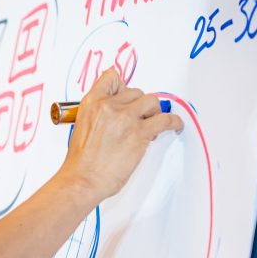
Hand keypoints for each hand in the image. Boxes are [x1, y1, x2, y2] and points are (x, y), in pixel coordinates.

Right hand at [59, 68, 183, 201]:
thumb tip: (119, 112)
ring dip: (154, 112)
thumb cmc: (82, 161)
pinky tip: (174, 126)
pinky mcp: (140, 133)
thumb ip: (99, 114)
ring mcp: (125, 118)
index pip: (112, 77)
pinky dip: (174, 122)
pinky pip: (166, 119)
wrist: (83, 179)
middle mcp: (109, 106)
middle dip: (140, 105)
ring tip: (152, 125)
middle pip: (136, 91)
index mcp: (91, 102)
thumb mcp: (83, 126)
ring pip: (152, 101)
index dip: (123, 87)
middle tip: (140, 119)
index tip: (128, 97)